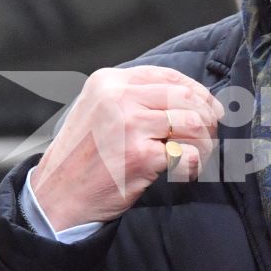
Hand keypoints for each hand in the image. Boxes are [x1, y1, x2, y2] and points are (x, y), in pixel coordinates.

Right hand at [27, 65, 222, 231]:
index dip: (197, 92)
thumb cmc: (85, 156)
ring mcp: (129, 125)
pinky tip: (186, 171)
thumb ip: (134, 97)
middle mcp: (118, 98)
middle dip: (207, 118)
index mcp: (109, 81)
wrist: (58, 195)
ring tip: (198, 156)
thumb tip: (191, 98)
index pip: (168, 76)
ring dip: (204, 142)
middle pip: (186, 98)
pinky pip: (187, 153)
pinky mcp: (140, 155)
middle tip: (209, 136)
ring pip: (193, 123)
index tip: (212, 108)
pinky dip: (195, 164)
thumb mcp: (99, 110)